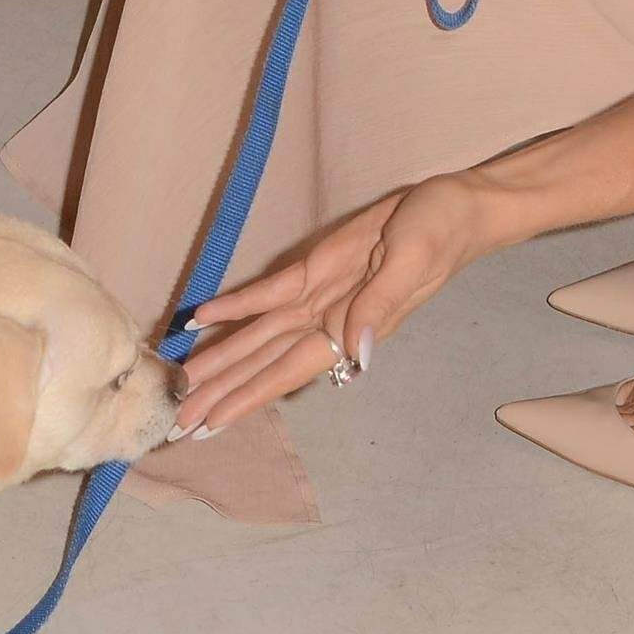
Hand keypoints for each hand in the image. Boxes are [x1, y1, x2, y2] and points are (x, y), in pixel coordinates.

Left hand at [171, 176, 500, 436]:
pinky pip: (266, 292)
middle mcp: (326, 322)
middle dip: (222, 392)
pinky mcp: (314, 267)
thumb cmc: (441, 235)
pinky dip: (233, 307)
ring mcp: (318, 296)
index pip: (286, 372)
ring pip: (257, 335)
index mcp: (350, 331)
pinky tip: (201, 319)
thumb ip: (381, 308)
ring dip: (220, 359)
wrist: (455, 207)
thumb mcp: (412, 265)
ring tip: (182, 382)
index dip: (248, 399)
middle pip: (263, 363)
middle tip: (178, 421)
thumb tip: (358, 355)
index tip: (212, 426)